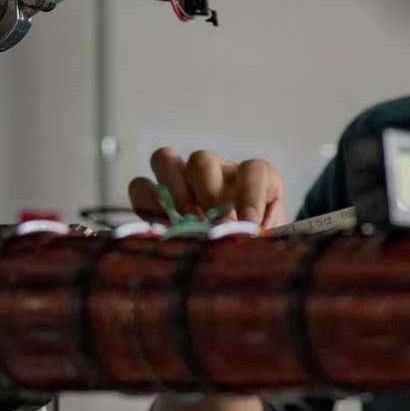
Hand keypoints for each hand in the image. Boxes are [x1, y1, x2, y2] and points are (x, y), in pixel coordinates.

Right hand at [134, 147, 286, 227]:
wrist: (241, 251)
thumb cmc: (259, 241)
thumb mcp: (269, 238)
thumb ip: (263, 236)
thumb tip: (245, 238)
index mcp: (252, 178)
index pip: (253, 169)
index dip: (251, 193)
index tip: (250, 223)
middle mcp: (217, 170)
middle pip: (201, 159)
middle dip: (206, 192)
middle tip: (215, 223)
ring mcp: (184, 177)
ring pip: (165, 159)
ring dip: (174, 191)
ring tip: (186, 221)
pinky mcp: (157, 193)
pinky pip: (140, 184)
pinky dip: (147, 204)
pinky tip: (163, 228)